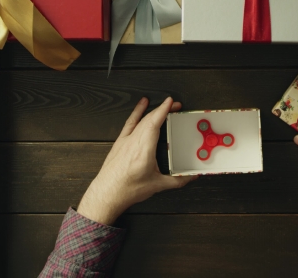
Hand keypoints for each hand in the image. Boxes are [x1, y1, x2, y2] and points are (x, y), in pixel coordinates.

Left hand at [78, 97, 196, 224]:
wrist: (107, 194)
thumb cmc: (127, 190)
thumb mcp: (157, 186)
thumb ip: (177, 180)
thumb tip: (190, 176)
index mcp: (143, 151)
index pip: (154, 124)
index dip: (163, 110)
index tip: (171, 102)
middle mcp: (133, 142)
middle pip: (149, 119)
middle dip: (163, 109)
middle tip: (176, 106)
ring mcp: (125, 141)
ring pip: (141, 120)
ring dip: (153, 111)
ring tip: (163, 105)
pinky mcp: (120, 142)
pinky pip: (130, 123)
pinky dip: (137, 112)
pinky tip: (142, 105)